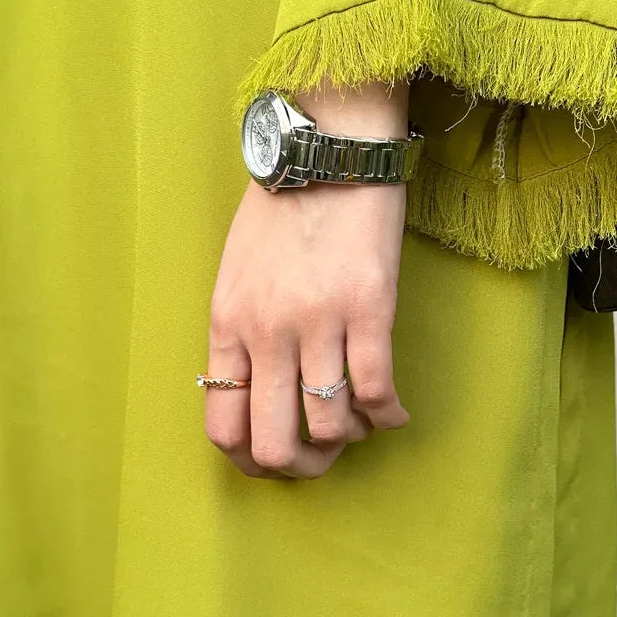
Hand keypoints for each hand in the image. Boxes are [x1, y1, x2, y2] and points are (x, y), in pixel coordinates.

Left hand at [205, 79, 410, 478]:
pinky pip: (376, 390)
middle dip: (302, 466)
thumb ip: (241, 331)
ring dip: (348, 438)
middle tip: (323, 458)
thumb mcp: (237, 273)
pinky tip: (394, 413)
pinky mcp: (368, 308)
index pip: (223, 425)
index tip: (276, 460)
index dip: (250, 461)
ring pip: (329, 424)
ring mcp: (317, 322)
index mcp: (228, 325)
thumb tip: (255, 388)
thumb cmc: (282, 207)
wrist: (325, 150)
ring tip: (360, 423)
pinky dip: (387, 415)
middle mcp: (266, 332)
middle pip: (273, 442)